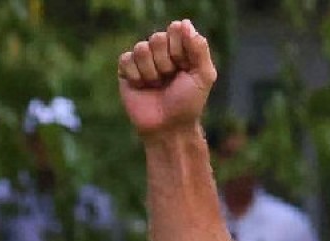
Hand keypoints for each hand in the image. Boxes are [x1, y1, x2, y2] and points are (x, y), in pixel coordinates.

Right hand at [117, 20, 217, 138]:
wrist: (168, 128)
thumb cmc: (188, 104)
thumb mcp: (203, 76)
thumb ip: (200, 48)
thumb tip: (186, 23)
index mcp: (180, 50)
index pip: (176, 29)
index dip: (179, 49)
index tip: (184, 67)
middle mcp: (161, 52)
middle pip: (157, 37)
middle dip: (166, 62)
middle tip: (170, 79)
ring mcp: (143, 60)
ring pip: (141, 48)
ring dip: (152, 71)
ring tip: (157, 85)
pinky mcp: (126, 71)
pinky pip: (126, 59)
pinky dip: (136, 75)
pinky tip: (142, 87)